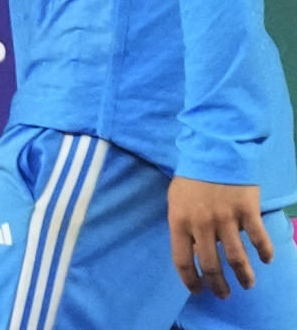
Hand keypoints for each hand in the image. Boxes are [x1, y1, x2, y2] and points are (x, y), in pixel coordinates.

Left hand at [167, 176, 273, 298]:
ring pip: (236, 258)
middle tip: (224, 294)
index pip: (182, 260)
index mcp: (179, 220)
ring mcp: (225, 218)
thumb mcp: (176, 199)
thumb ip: (183, 224)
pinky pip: (258, 239)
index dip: (190, 280)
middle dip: (218, 285)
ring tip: (247, 284)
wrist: (213, 148)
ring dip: (243, 277)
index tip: (198, 290)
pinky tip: (266, 260)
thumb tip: (193, 251)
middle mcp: (201, 224)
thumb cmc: (192, 175)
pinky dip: (264, 253)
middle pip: (211, 265)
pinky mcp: (246, 211)